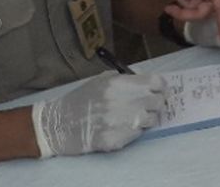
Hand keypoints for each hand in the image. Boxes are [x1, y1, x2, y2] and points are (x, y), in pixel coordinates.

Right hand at [32, 73, 165, 156]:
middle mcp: (124, 102)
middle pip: (158, 102)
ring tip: (134, 117)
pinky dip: (134, 131)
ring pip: (151, 120)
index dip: (161, 86)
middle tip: (148, 105)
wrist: (58, 124)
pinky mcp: (117, 140)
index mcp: (120, 84)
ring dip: (147, 118)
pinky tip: (121, 127)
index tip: (159, 90)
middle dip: (156, 103)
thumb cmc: (81, 99)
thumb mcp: (102, 80)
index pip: (157, 83)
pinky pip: (137, 134)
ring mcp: (121, 123)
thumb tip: (147, 82)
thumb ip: (126, 79)